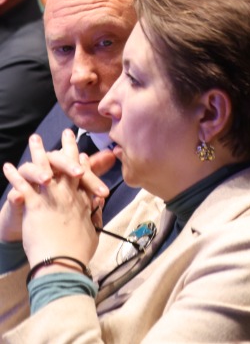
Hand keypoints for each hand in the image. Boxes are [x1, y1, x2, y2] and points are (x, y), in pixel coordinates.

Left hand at [2, 130, 110, 266]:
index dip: (81, 161)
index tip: (80, 153)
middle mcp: (69, 194)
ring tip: (34, 140)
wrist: (63, 261)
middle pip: (67, 165)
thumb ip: (92, 219)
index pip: (83, 175)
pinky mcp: (34, 205)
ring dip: (38, 152)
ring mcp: (52, 197)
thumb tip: (95, 212)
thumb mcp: (92, 231)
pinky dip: (14, 175)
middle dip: (66, 148)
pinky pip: (23, 185)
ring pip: (44, 169)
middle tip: (66, 133)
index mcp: (82, 201)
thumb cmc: (78, 251)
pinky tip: (8, 167)